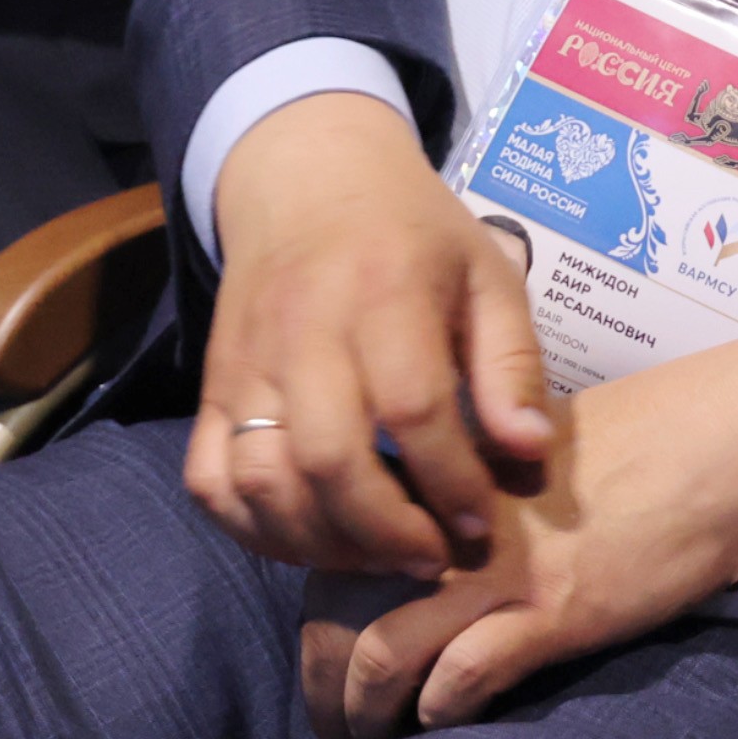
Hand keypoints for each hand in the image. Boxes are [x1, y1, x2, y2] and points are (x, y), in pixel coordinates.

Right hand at [189, 90, 552, 575]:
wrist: (308, 179)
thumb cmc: (416, 235)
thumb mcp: (487, 273)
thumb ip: (512, 362)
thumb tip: (530, 450)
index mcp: (385, 293)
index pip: (413, 407)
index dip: (450, 479)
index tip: (481, 522)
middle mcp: (304, 333)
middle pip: (328, 459)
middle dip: (385, 530)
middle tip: (432, 559)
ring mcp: (245, 365)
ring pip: (259, 480)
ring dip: (320, 542)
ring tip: (379, 556)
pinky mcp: (208, 390)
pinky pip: (207, 479)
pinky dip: (250, 529)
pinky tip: (310, 539)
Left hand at [301, 317, 737, 738]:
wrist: (730, 438)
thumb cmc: (651, 437)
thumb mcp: (538, 449)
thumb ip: (481, 491)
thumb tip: (448, 547)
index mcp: (446, 480)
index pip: (337, 559)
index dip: (322, 627)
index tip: (333, 668)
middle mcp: (455, 524)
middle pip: (338, 617)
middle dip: (327, 690)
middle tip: (340, 732)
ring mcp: (501, 570)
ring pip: (380, 656)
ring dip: (365, 717)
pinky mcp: (552, 612)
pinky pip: (462, 679)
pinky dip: (440, 713)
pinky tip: (448, 722)